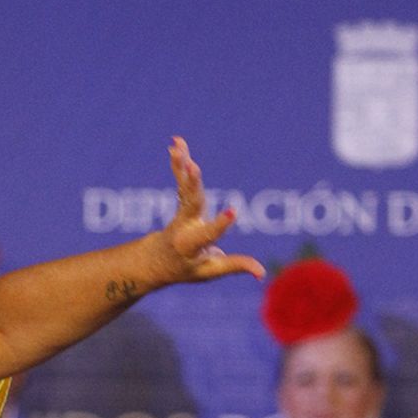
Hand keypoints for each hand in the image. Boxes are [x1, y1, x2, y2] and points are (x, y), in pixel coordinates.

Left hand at [152, 139, 264, 286]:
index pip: (209, 234)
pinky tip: (176, 142)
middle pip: (190, 204)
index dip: (221, 224)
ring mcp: (181, 212)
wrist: (155, 260)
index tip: (233, 212)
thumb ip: (235, 265)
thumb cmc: (186, 268)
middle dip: (192, 185)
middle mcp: (185, 226)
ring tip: (179, 147)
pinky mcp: (180, 200)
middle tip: (193, 166)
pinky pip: (180, 178)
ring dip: (182, 166)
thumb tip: (262, 274)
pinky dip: (179, 161)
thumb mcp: (209, 271)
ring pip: (183, 187)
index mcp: (193, 246)